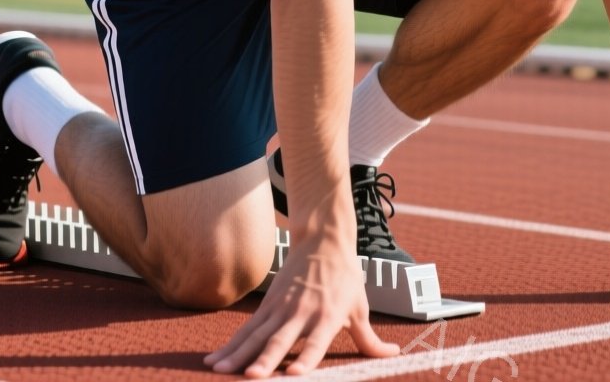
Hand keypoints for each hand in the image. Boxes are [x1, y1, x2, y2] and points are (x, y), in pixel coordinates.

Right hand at [205, 237, 398, 376]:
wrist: (323, 241)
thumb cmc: (345, 278)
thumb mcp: (360, 308)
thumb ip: (370, 339)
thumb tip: (394, 354)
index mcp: (327, 316)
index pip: (316, 342)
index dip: (306, 357)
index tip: (294, 374)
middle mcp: (301, 314)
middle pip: (280, 340)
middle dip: (265, 359)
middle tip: (251, 377)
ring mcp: (280, 309)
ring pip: (256, 336)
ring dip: (238, 355)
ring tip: (220, 371)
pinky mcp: (266, 306)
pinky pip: (246, 330)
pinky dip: (230, 345)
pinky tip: (214, 360)